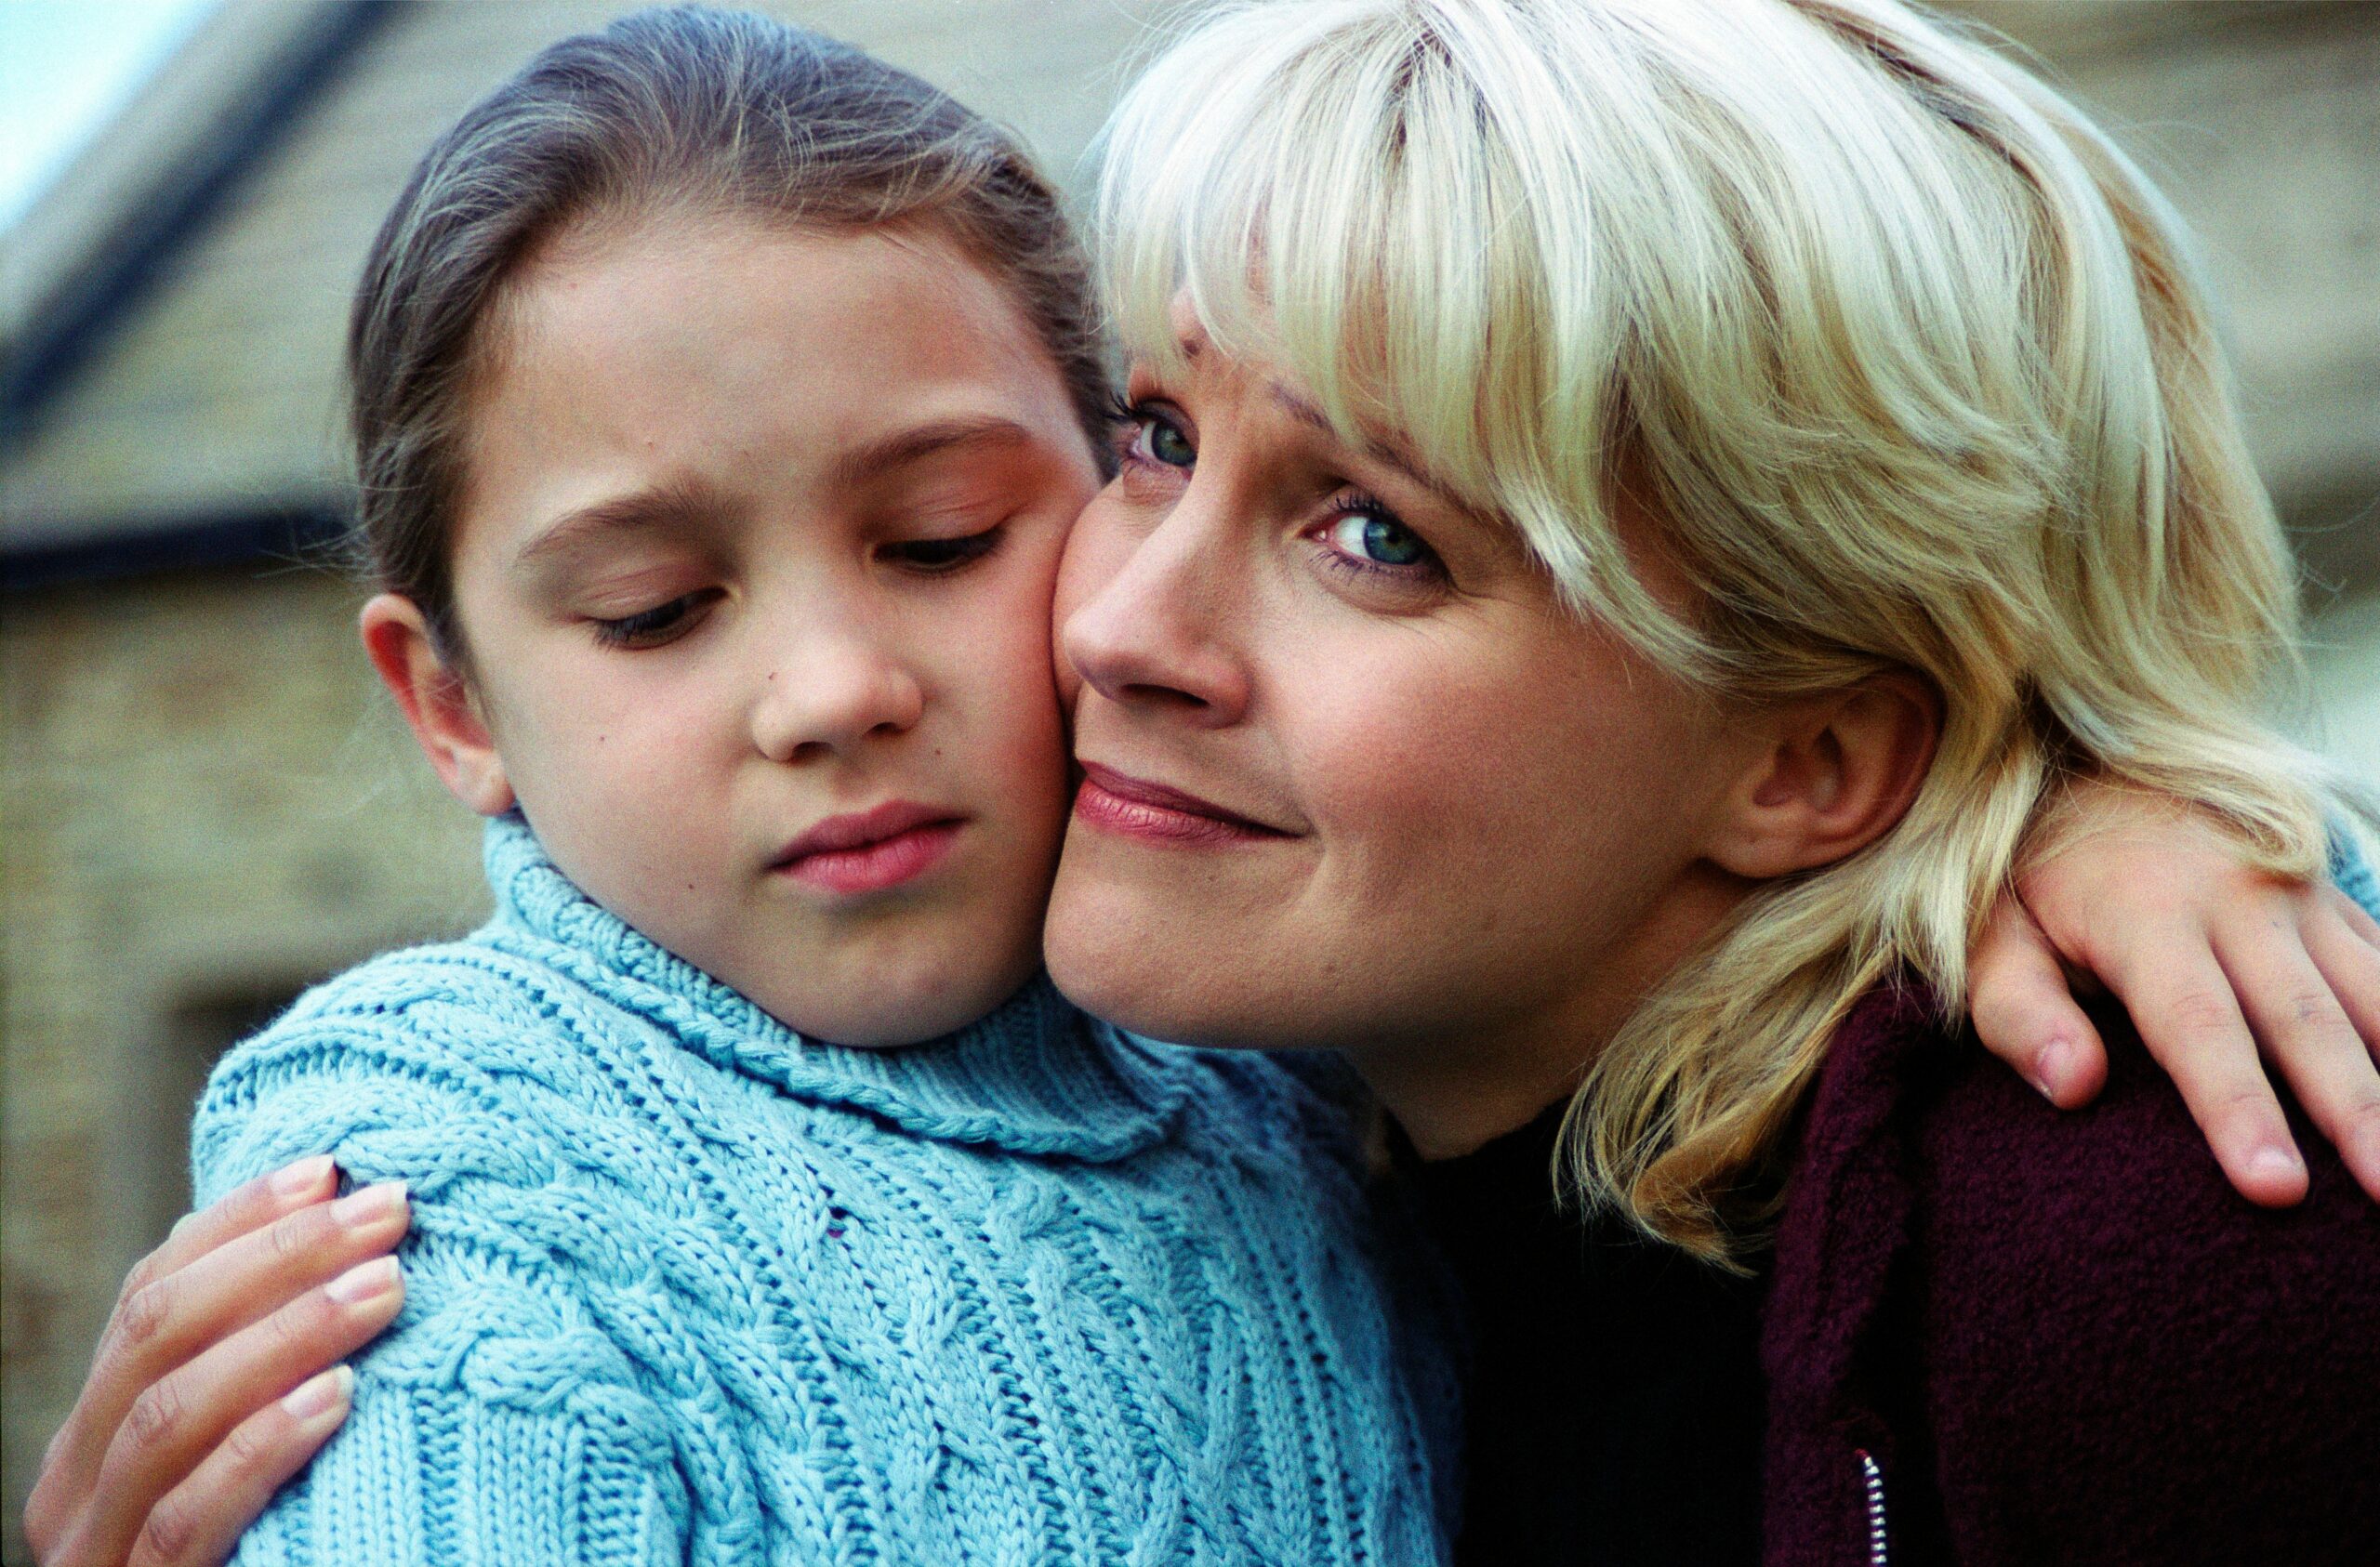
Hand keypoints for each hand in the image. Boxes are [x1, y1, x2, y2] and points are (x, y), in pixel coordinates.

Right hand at [24, 1157, 409, 1566]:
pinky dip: (261, 1449)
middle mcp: (79, 1483)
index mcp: (100, 1426)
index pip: (150, 1293)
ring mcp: (100, 1550)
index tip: (334, 1165)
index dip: (240, 1222)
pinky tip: (338, 1400)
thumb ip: (270, 1363)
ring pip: (169, 1417)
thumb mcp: (258, 1439)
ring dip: (286, 1335)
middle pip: (159, 1335)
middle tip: (390, 1209)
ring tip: (387, 1286)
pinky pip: (185, 1522)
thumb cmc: (279, 1539)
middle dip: (279, 1257)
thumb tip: (346, 1228)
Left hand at [1971, 799, 2379, 1207]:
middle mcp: (2237, 900)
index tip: (2274, 1188)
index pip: (2198, 1027)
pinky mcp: (2330, 900)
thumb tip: (2074, 1087)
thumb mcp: (1991, 935)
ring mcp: (2295, 896)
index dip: (2237, 1108)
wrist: (2091, 766)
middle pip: (2306, 1022)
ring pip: (2371, 994)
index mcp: (2146, 915)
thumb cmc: (2033, 878)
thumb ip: (2020, 1012)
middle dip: (2354, 1113)